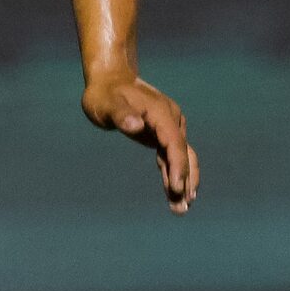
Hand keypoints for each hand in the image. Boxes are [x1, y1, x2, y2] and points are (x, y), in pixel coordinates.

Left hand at [83, 73, 197, 213]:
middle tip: (182, 207)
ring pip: (180, 158)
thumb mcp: (106, 104)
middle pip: (182, 154)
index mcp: (161, 113)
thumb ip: (120, 114)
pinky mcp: (161, 134)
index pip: (174, 142)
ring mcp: (168, 127)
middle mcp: (171, 120)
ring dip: (182, 182)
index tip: (178, 187)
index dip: (178, 165)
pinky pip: (170, 157)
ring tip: (180, 210)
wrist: (110, 80)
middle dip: (184, 180)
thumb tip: (136, 126)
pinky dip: (173, 175)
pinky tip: (174, 194)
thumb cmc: (105, 93)